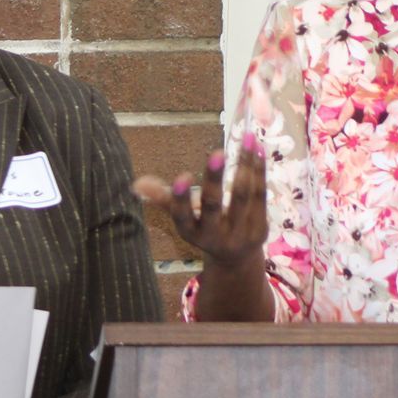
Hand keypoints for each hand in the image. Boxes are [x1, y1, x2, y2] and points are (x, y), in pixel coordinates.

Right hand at [133, 139, 268, 267]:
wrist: (235, 259)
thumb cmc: (204, 227)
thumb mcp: (183, 217)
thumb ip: (163, 198)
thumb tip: (136, 184)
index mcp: (190, 232)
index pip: (182, 217)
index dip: (181, 198)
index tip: (183, 176)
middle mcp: (214, 235)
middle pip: (214, 206)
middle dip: (215, 179)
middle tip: (217, 152)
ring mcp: (239, 233)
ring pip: (242, 196)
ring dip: (245, 166)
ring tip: (248, 138)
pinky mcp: (260, 228)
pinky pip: (259, 195)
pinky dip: (259, 171)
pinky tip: (257, 149)